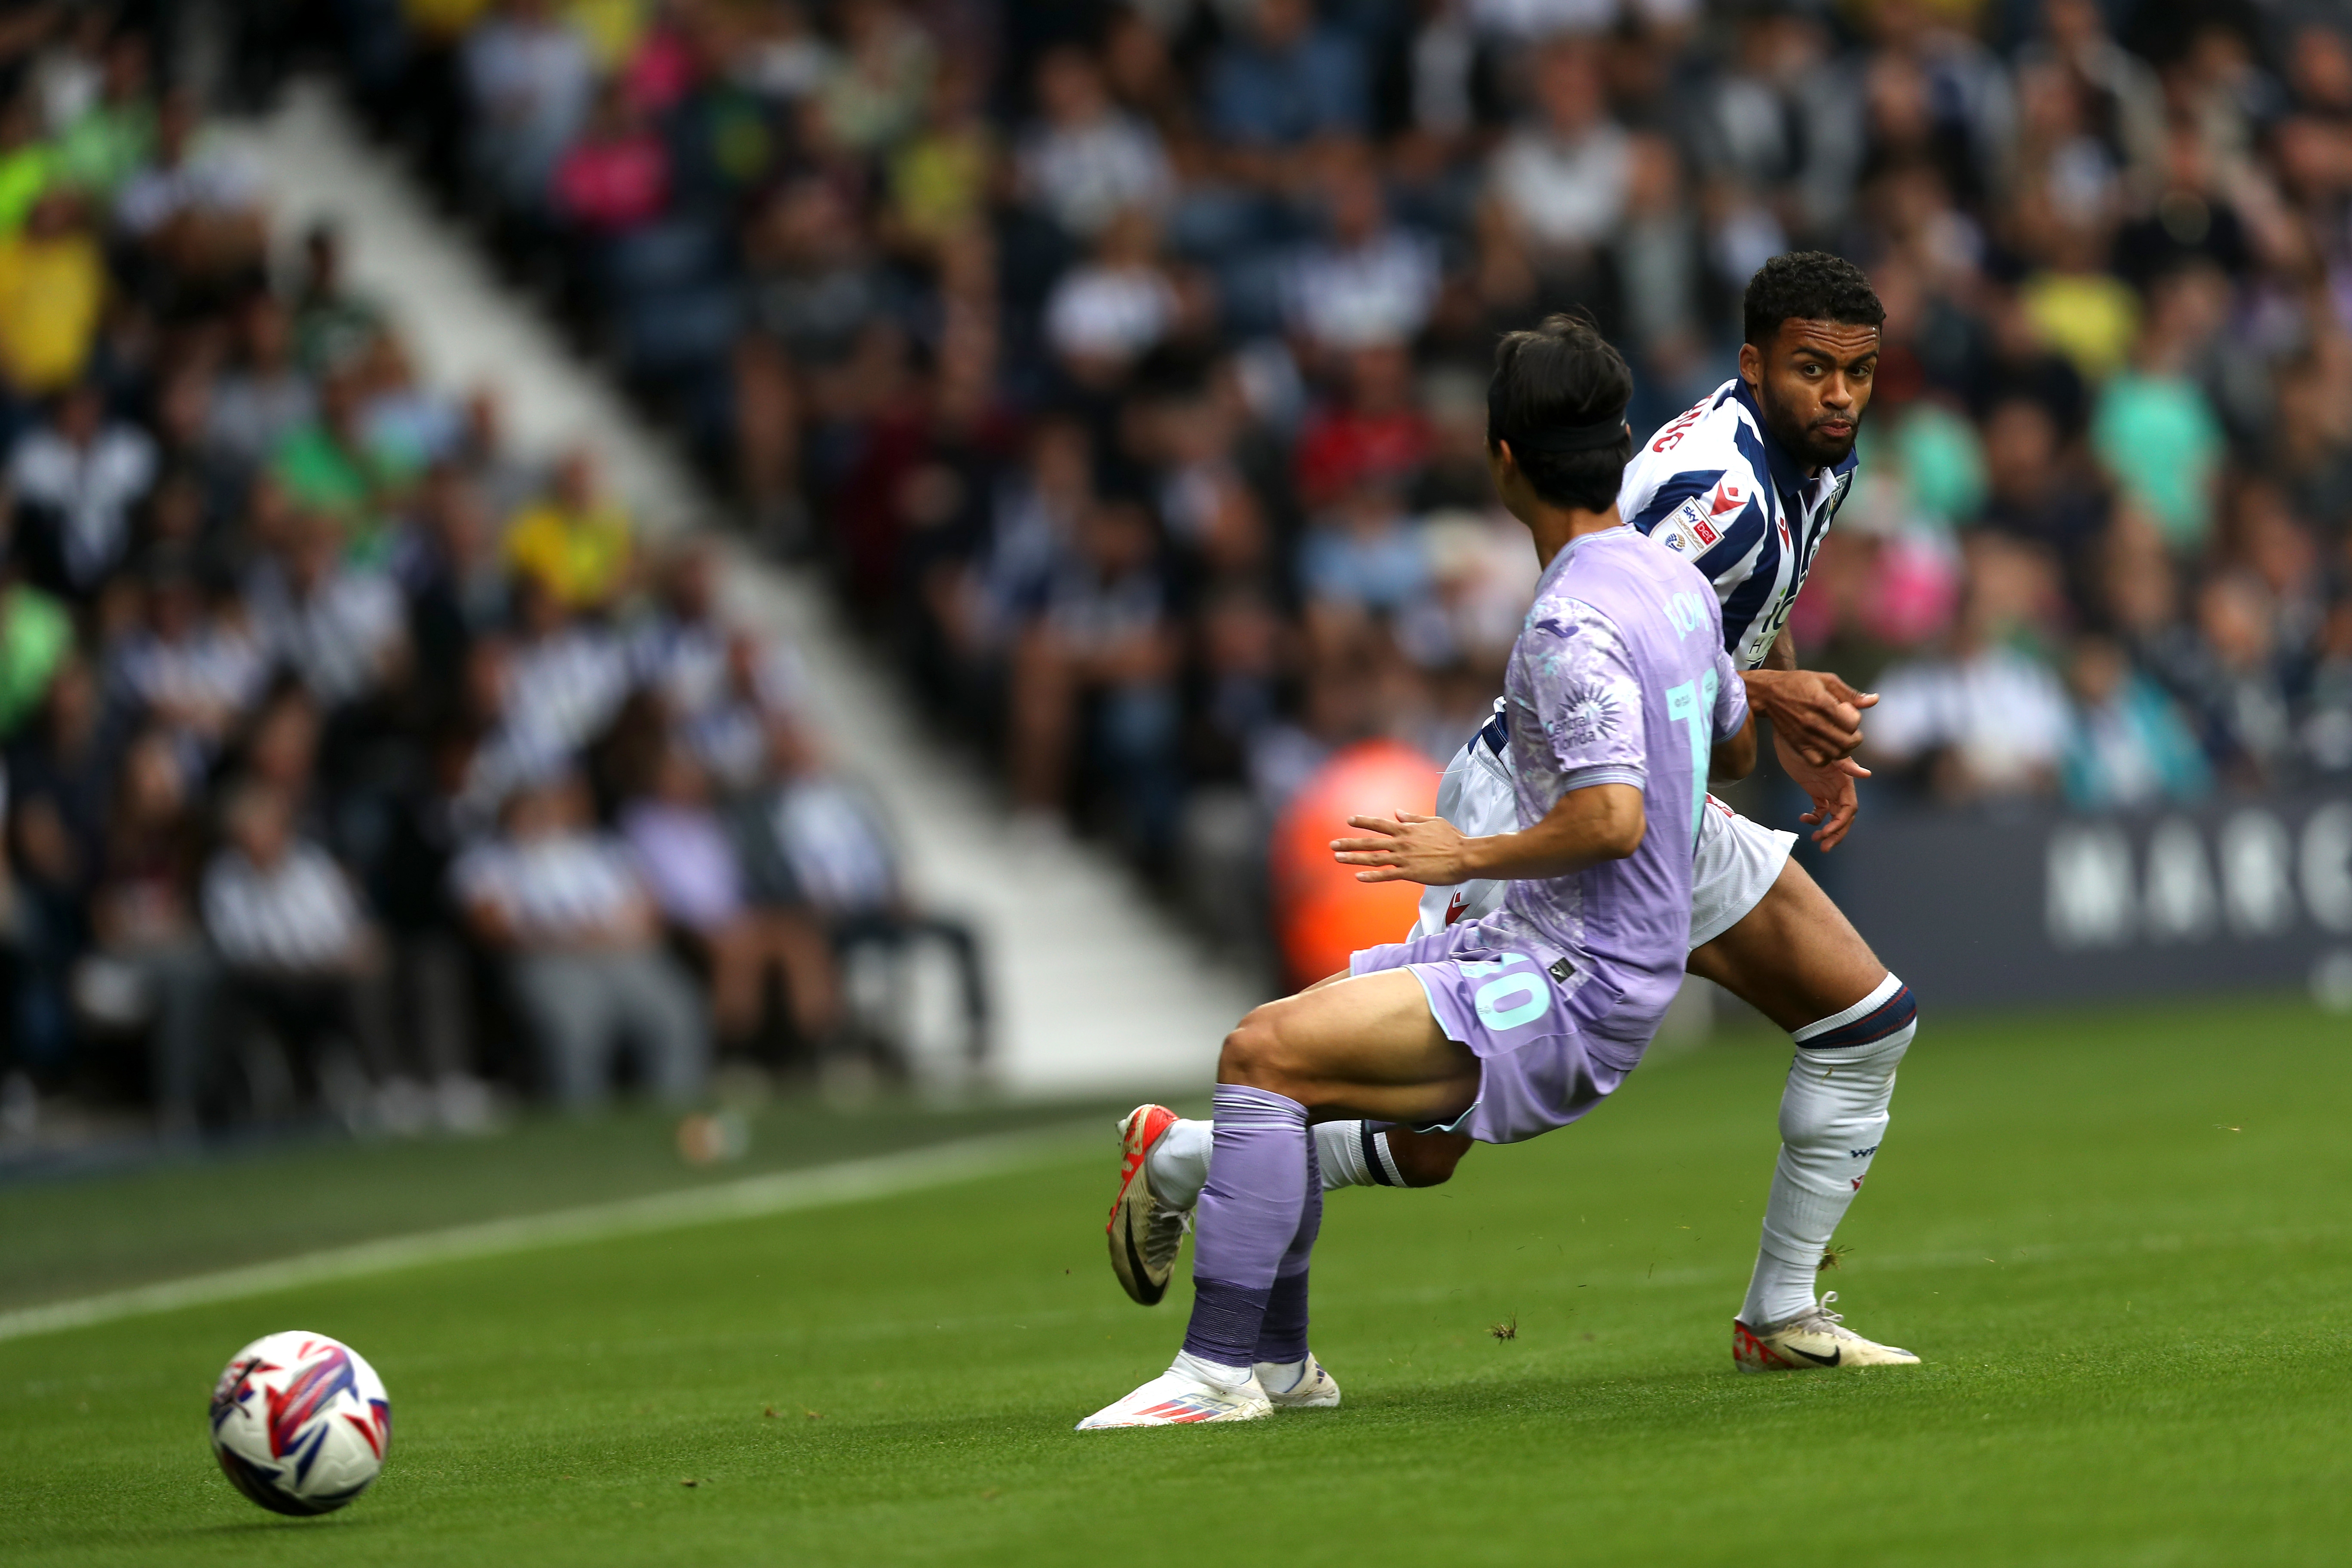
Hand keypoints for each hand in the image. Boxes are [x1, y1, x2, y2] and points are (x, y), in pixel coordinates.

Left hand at [1333, 812, 1471, 884]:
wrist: (1465, 855)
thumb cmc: (1453, 838)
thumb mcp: (1433, 821)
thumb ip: (1413, 818)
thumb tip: (1398, 812)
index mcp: (1407, 829)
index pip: (1380, 824)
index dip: (1363, 822)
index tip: (1349, 820)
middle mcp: (1402, 842)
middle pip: (1370, 842)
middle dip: (1349, 842)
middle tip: (1332, 844)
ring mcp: (1404, 858)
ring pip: (1373, 858)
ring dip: (1354, 858)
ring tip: (1337, 858)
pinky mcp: (1410, 873)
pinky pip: (1387, 875)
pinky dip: (1371, 876)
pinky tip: (1358, 877)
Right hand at [1744, 668, 1877, 765]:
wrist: (1768, 693)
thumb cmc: (1798, 683)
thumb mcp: (1826, 680)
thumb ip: (1850, 693)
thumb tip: (1875, 700)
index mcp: (1822, 703)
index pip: (1852, 723)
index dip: (1855, 720)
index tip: (1847, 712)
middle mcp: (1814, 722)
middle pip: (1847, 743)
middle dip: (1855, 739)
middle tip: (1850, 732)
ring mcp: (1805, 736)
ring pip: (1836, 754)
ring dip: (1844, 749)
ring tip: (1840, 739)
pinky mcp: (1797, 744)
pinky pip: (1818, 761)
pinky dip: (1828, 758)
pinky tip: (1827, 748)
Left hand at [1775, 729, 1867, 849]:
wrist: (1789, 729)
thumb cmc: (1806, 738)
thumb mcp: (1824, 751)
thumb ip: (1845, 763)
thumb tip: (1867, 774)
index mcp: (1844, 780)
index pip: (1850, 807)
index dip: (1842, 823)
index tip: (1826, 832)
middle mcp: (1838, 786)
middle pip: (1843, 816)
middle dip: (1836, 833)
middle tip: (1823, 847)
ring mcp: (1826, 789)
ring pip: (1832, 816)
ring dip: (1827, 830)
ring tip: (1815, 840)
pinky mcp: (1814, 789)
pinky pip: (1819, 810)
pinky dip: (1814, 818)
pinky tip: (1802, 818)